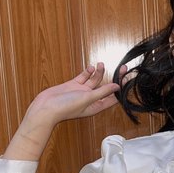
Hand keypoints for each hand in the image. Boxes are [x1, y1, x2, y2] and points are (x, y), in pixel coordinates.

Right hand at [3, 63, 125, 160]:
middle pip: (106, 88)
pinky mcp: (73, 86)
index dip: (121, 89)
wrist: (45, 108)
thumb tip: (116, 87)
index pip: (113, 98)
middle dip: (114, 78)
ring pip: (94, 81)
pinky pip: (83, 78)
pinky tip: (90, 67)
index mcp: (96, 107)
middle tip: (122, 68)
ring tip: (100, 64)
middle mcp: (90, 99)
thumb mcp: (87, 99)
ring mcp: (81, 92)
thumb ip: (102, 92)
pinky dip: (87, 72)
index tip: (128, 79)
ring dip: (99, 73)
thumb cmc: (65, 107)